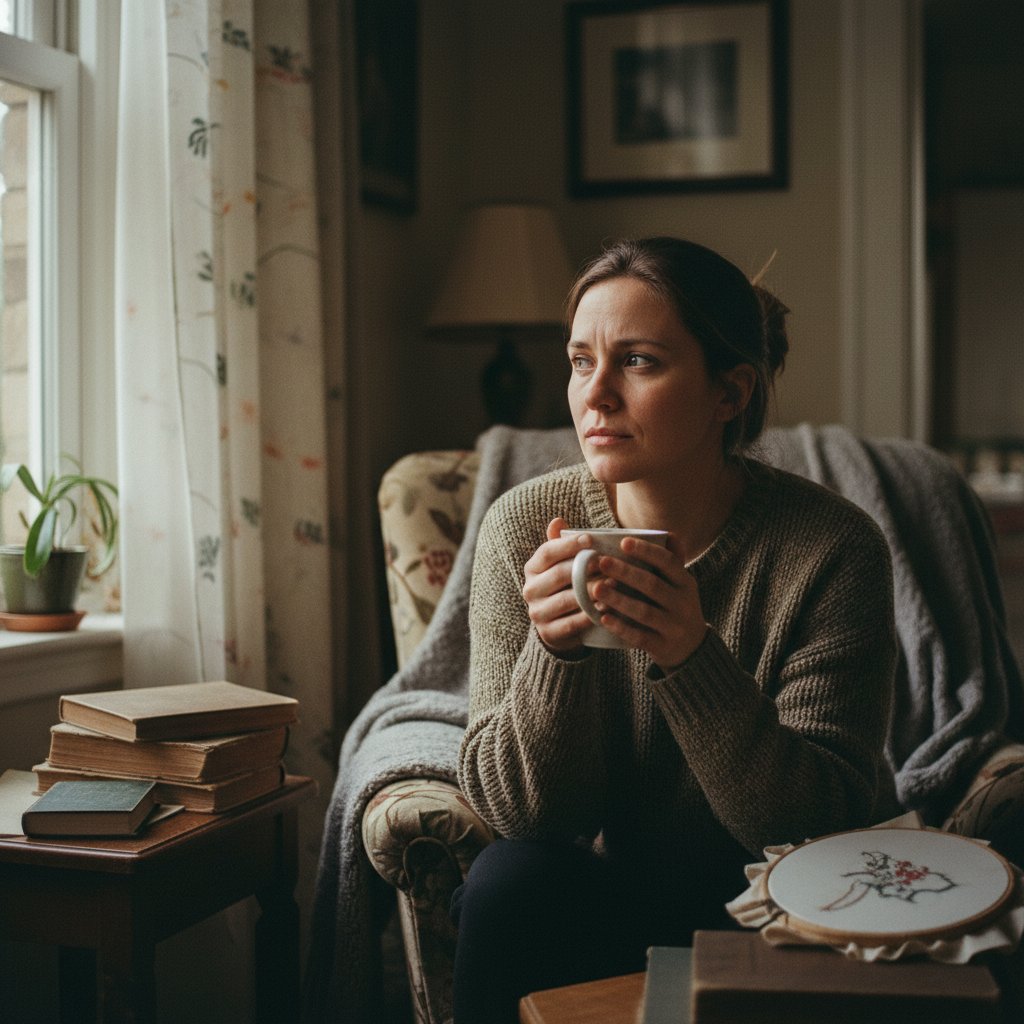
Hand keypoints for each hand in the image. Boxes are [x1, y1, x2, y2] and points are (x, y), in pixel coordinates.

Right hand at [522, 517, 595, 653]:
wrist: (557, 625)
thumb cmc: (565, 586)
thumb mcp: (560, 564)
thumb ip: (560, 544)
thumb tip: (558, 520)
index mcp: (532, 568)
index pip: (547, 552)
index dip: (568, 545)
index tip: (590, 539)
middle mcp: (530, 590)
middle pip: (559, 574)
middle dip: (585, 567)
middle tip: (608, 562)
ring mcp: (537, 613)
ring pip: (567, 599)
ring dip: (592, 591)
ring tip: (614, 583)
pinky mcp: (548, 632)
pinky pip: (572, 623)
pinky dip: (591, 614)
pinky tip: (608, 607)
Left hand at [590, 535, 706, 670]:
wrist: (692, 648)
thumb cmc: (677, 606)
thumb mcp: (681, 584)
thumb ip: (672, 561)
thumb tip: (667, 533)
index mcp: (685, 583)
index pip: (668, 562)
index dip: (647, 551)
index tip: (623, 542)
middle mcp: (683, 604)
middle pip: (653, 585)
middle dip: (626, 573)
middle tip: (601, 562)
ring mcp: (674, 627)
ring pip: (645, 612)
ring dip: (619, 600)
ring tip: (596, 588)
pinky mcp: (663, 647)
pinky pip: (639, 636)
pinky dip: (621, 627)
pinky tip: (602, 618)